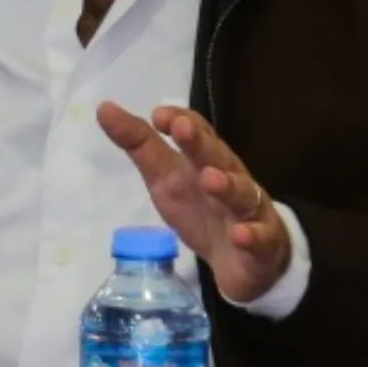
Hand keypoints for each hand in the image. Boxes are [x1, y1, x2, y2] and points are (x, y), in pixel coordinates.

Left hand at [97, 102, 290, 303]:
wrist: (244, 259)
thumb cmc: (200, 208)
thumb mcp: (164, 176)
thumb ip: (138, 144)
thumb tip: (103, 108)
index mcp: (206, 158)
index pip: (198, 129)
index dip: (180, 120)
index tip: (158, 115)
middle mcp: (231, 176)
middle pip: (217, 155)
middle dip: (200, 143)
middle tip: (182, 129)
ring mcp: (250, 209)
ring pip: (243, 193)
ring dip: (228, 185)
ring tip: (210, 179)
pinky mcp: (263, 243)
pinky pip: (261, 237)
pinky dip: (251, 235)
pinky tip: (240, 235)